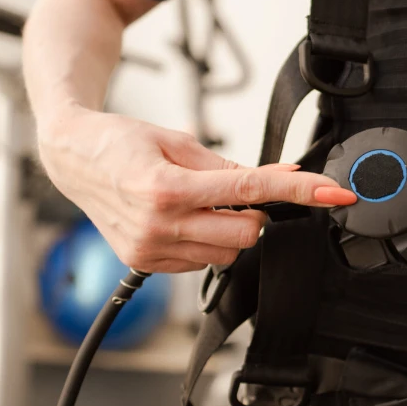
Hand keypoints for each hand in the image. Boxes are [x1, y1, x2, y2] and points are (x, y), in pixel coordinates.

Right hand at [37, 105, 355, 272]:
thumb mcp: (180, 142)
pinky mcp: (144, 263)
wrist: (72, 157)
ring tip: (201, 205)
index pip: (252, 193)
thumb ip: (235, 166)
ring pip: (228, 254)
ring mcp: (150, 249)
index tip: (335, 194)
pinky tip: (185, 221)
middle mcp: (159, 223)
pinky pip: (201, 263)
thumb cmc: (122, 142)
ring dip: (231, 230)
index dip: (300, 193)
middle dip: (255, 214)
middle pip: (248, 233)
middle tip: (236, 194)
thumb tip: (286, 176)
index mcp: (169, 186)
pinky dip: (207, 243)